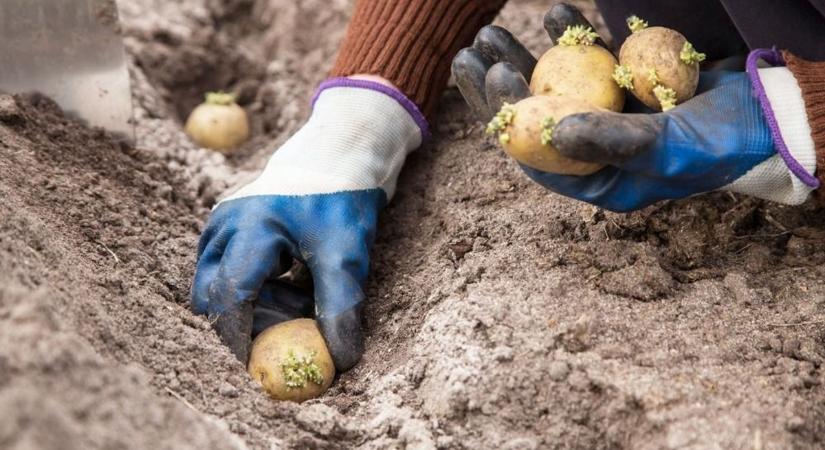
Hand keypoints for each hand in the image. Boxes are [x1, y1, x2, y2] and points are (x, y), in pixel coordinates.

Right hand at [191, 78, 424, 368]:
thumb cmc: (342, 201)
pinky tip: (292, 280)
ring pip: (219, 286)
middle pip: (214, 296)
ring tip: (299, 294)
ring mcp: (220, 225)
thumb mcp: (348, 254)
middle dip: (248, 322)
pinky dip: (256, 289)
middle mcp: (224, 225)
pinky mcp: (226, 230)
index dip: (242, 339)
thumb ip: (340, 308)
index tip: (264, 365)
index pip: (229, 298)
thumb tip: (341, 360)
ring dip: (254, 305)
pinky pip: (227, 273)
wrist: (339, 156)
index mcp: (250, 227)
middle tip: (291, 327)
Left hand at [452, 4, 816, 211]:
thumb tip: (552, 130)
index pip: (536, 152)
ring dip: (524, 58)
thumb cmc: (722, 145)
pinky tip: (554, 15)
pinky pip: (589, 62)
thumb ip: (611, 141)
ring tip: (493, 32)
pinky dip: (573, 38)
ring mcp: (608, 117)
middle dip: (501, 84)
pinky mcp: (624, 88)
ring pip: (553, 85)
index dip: (507, 115)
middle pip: (533, 116)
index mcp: (597, 181)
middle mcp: (595, 152)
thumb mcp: (666, 148)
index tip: (492, 78)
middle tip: (472, 52)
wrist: (769, 117)